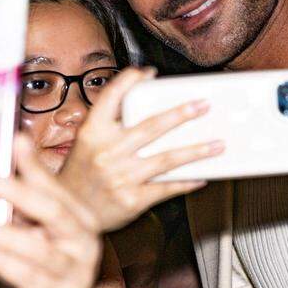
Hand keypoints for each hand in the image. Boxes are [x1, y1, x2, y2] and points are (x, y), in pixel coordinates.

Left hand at [0, 136, 101, 287]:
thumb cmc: (38, 269)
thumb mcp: (33, 230)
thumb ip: (23, 198)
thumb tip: (7, 150)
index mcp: (80, 218)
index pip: (56, 187)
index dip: (34, 166)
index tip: (12, 142)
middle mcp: (85, 242)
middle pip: (54, 212)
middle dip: (21, 194)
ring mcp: (76, 273)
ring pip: (38, 249)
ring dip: (3, 233)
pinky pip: (27, 278)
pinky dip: (0, 262)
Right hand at [58, 67, 220, 231]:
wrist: (70, 213)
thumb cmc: (81, 173)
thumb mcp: (85, 141)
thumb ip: (109, 122)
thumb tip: (142, 102)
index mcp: (92, 132)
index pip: (112, 97)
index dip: (131, 80)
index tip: (150, 73)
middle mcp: (107, 151)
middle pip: (151, 126)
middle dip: (181, 114)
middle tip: (203, 105)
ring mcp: (121, 177)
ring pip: (166, 159)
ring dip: (196, 150)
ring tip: (217, 144)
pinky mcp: (132, 199)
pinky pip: (167, 187)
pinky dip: (187, 181)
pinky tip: (202, 175)